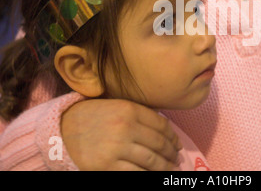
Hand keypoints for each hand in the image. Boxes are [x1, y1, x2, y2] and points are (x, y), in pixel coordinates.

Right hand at [61, 99, 181, 170]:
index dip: (173, 137)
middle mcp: (126, 127)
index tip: (177, 144)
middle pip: (159, 143)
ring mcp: (117, 147)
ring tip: (171, 170)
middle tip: (177, 159)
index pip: (162, 125)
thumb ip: (139, 114)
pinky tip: (154, 176)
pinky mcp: (107, 165)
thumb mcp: (116, 106)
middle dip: (172, 154)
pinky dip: (148, 175)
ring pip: (151, 161)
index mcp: (129, 109)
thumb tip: (165, 131)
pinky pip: (135, 173)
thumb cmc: (92, 116)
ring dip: (165, 167)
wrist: (61, 130)